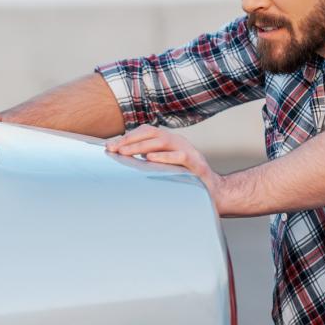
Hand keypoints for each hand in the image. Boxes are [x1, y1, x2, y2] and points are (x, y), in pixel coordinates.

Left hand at [104, 124, 225, 211]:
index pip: (146, 132)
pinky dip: (164, 156)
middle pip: (151, 133)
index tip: (110, 147)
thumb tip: (123, 160)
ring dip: (141, 146)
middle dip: (130, 140)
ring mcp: (188, 150)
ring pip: (162, 141)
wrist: (214, 193)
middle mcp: (178, 142)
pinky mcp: (196, 164)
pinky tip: (149, 159)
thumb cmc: (186, 181)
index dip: (127, 137)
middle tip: (113, 150)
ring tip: (125, 153)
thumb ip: (148, 162)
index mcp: (170, 141)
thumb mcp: (165, 168)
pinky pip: (179, 156)